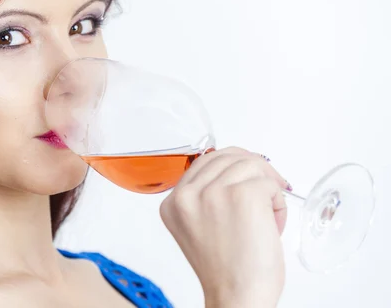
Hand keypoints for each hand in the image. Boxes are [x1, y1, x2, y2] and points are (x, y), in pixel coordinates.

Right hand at [159, 147, 288, 307]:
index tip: (249, 177)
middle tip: (270, 188)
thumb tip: (234, 170)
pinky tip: (272, 224)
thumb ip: (204, 198)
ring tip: (267, 217)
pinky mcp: (243, 195)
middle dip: (254, 170)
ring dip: (267, 187)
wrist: (237, 297)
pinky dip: (278, 202)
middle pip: (228, 156)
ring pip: (250, 165)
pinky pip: (268, 183)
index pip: (204, 162)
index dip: (233, 166)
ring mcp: (213, 192)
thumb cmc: (226, 271)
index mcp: (173, 202)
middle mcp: (187, 194)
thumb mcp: (198, 227)